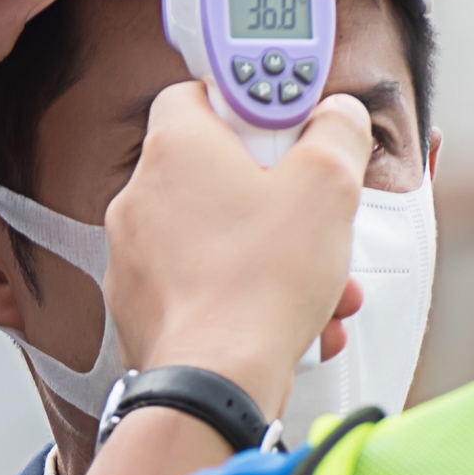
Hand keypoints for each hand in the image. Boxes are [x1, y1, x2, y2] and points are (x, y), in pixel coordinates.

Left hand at [105, 82, 375, 413]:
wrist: (216, 381)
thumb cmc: (259, 285)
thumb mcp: (328, 185)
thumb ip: (338, 133)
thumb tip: (339, 118)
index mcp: (174, 148)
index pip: (199, 92)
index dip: (251, 103)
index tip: (289, 121)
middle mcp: (140, 197)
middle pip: (217, 174)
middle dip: (278, 197)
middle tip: (315, 213)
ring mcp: (134, 257)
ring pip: (217, 238)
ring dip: (274, 254)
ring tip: (320, 282)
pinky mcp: (142, 308)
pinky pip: (204, 286)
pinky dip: (247, 296)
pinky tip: (292, 318)